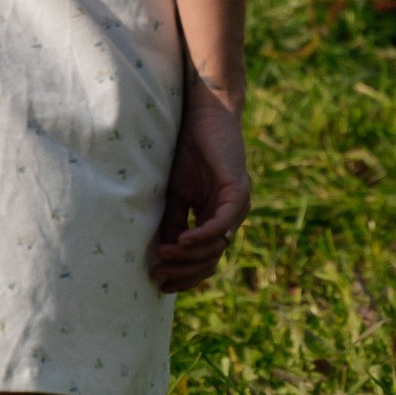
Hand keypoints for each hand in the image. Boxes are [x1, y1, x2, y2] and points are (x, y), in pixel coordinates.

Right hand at [147, 78, 249, 294]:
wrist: (202, 114)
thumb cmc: (187, 149)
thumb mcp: (174, 194)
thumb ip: (173, 222)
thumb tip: (160, 254)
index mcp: (215, 219)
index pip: (204, 260)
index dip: (183, 274)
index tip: (157, 281)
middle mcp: (230, 218)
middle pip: (210, 259)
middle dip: (183, 271)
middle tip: (157, 275)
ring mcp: (237, 207)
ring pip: (216, 246)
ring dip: (189, 256)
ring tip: (163, 255)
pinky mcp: (238, 193)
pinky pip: (221, 224)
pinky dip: (202, 236)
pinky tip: (181, 241)